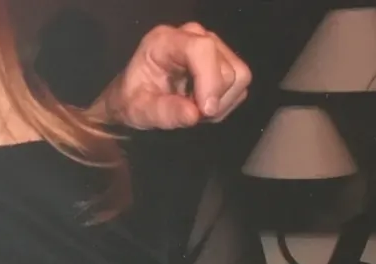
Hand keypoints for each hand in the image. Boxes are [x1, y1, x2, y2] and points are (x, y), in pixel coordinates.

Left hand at [96, 23, 251, 129]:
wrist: (139, 96)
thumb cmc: (135, 100)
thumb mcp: (140, 111)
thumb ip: (164, 112)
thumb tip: (194, 115)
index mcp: (167, 41)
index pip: (202, 49)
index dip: (210, 81)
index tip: (205, 112)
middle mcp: (193, 36)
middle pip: (226, 68)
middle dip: (213, 100)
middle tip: (191, 114)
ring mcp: (212, 45)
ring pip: (238, 76)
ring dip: (222, 102)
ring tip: (197, 109)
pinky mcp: (224, 59)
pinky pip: (240, 84)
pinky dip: (226, 102)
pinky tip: (205, 104)